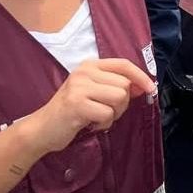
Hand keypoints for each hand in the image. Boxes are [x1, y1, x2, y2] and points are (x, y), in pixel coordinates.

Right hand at [28, 59, 155, 153]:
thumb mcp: (92, 91)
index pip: (123, 64)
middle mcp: (84, 71)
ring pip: (119, 98)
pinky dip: (103, 123)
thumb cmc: (71, 111)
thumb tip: (142, 85)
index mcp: (90, 65)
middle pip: (124, 85)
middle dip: (122, 103)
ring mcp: (79, 86)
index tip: (150, 89)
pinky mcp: (77, 104)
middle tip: (105, 111)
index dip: (141, 76)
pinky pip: (107, 114)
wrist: (42, 128)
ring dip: (113, 114)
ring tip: (96, 117)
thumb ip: (114, 85)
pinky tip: (90, 123)